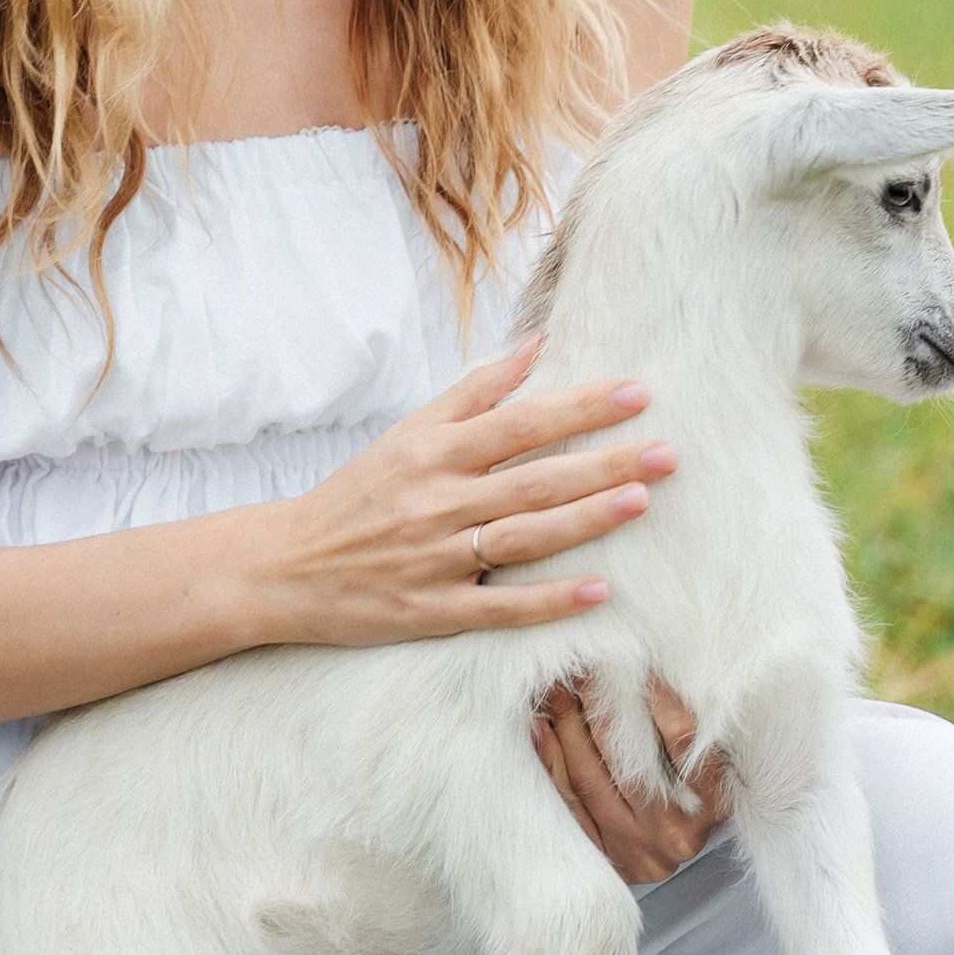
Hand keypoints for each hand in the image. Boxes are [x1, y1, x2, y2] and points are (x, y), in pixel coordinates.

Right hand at [262, 342, 677, 646]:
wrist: (286, 566)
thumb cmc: (359, 495)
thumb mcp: (408, 433)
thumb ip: (475, 391)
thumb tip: (538, 344)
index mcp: (434, 453)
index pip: (521, 422)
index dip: (581, 407)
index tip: (638, 392)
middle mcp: (438, 502)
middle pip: (535, 479)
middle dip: (605, 464)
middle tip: (668, 452)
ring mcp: (436, 559)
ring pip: (523, 537)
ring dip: (585, 521)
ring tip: (640, 502)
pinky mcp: (433, 610)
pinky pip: (499, 606)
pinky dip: (547, 599)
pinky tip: (597, 590)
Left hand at [535, 677, 732, 886]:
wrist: (683, 859)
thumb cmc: (700, 798)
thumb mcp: (714, 767)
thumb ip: (694, 732)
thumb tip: (647, 677)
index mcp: (713, 804)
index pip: (685, 747)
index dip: (663, 706)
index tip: (643, 670)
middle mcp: (673, 832)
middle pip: (626, 764)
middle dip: (598, 710)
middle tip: (582, 671)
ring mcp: (634, 848)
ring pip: (589, 783)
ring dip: (566, 730)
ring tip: (556, 692)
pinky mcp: (603, 856)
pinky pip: (568, 805)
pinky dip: (552, 763)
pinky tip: (541, 729)